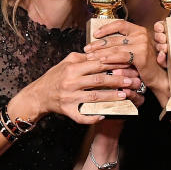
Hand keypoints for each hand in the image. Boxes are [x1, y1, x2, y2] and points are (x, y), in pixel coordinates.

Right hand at [12, 53, 140, 124]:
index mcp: (72, 68)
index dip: (114, 64)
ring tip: (125, 95)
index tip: (128, 64)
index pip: (97, 64)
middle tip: (132, 81)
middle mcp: (71, 82)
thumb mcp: (66, 63)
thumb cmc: (55, 77)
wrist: (38, 95)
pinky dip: (92, 117)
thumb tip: (100, 52)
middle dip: (117, 80)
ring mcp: (69, 97)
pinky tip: (104, 116)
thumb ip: (83, 58)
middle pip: (98, 80)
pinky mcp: (67, 110)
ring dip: (111, 97)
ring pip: (94, 97)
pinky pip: (81, 116)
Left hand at [83, 20, 167, 96]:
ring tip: (90, 56)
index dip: (106, 28)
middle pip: (114, 37)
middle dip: (98, 44)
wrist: (158, 77)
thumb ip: (121, 45)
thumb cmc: (145, 65)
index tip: (95, 34)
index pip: (120, 24)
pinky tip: (101, 61)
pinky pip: (121, 56)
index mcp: (139, 30)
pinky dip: (110, 58)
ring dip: (100, 52)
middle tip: (87, 49)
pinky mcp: (141, 55)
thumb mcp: (133, 51)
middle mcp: (141, 34)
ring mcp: (142, 44)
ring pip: (115, 47)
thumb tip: (99, 44)